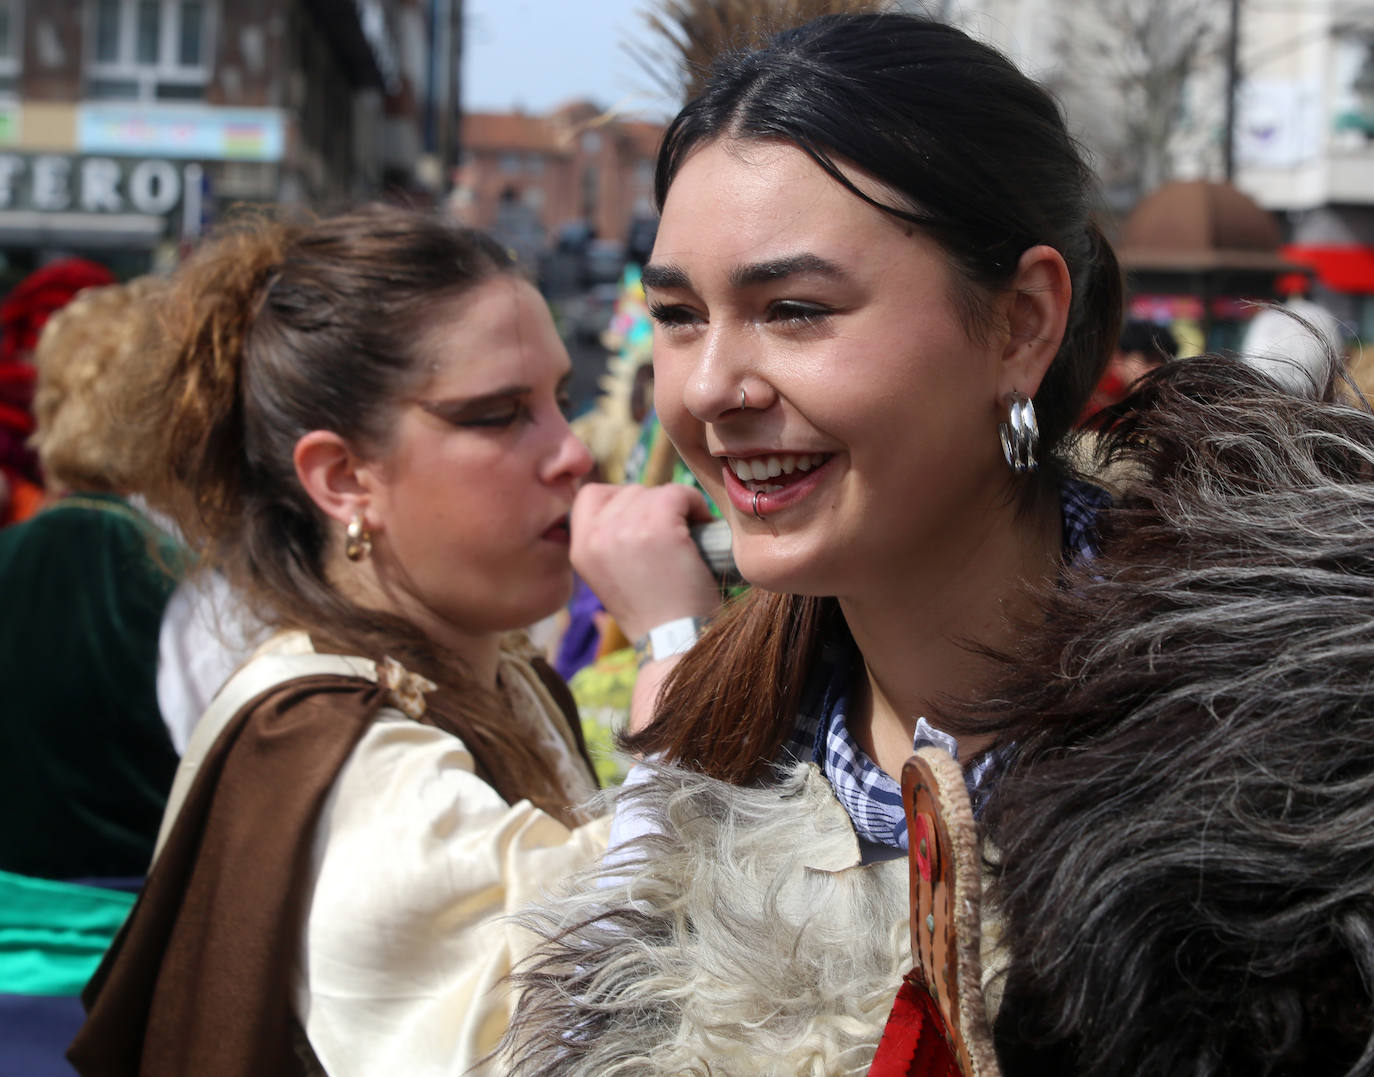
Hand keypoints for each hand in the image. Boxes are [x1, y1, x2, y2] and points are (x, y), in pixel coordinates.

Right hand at [571, 482, 721, 642]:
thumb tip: (635, 505)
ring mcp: (624, 529)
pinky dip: (694, 504)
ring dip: (677, 507)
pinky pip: (677, 493)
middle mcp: (595, 537)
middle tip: (673, 534)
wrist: (676, 643)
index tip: (644, 519)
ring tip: (689, 534)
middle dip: (654, 507)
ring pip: (655, 491)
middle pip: (628, 492)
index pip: (590, 496)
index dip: (621, 500)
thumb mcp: (613, 578)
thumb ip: (611, 542)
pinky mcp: (656, 526)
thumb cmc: (656, 614)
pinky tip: (702, 525)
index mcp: (580, 550)